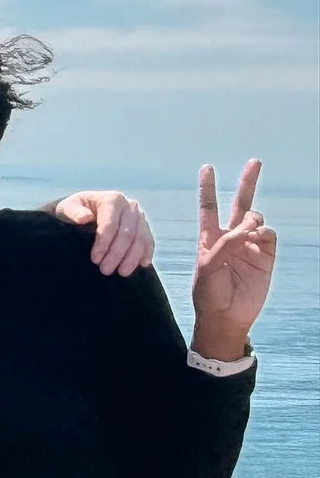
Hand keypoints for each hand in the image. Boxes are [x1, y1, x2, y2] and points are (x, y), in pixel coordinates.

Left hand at [52, 190, 153, 276]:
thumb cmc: (75, 210)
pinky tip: (142, 265)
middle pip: (127, 234)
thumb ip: (73, 211)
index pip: (110, 225)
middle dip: (116, 254)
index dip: (103, 244)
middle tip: (105, 270)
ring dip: (132, 258)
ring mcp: (139, 215)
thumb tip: (85, 217)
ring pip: (141, 239)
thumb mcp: (67, 208)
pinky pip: (149, 240)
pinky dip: (146, 253)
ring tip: (122, 272)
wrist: (86, 208)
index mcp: (112, 200)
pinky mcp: (144, 226)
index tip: (95, 259)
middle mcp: (129, 205)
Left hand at [191, 160, 274, 357]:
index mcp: (209, 238)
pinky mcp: (266, 255)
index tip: (207, 167)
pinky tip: (257, 239)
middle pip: (239, 203)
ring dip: (251, 219)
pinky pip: (269, 234)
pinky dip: (264, 232)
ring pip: (256, 218)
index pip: (208, 207)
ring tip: (246, 233)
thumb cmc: (209, 294)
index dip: (208, 188)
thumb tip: (246, 229)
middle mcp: (230, 237)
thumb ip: (223, 245)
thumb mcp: (207, 268)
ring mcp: (250, 245)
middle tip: (255, 161)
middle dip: (247, 182)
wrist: (227, 317)